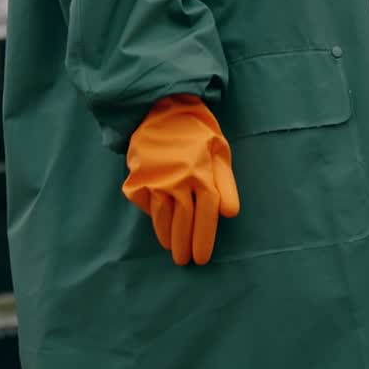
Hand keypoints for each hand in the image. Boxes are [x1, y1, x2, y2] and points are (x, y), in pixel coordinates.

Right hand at [122, 95, 240, 265]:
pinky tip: (159, 225)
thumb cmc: (198, 132)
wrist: (162, 107)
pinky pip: (145, 205)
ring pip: (162, 217)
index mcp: (203, 171)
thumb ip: (226, 183)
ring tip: (171, 249)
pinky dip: (152, 217)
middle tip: (184, 261)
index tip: (201, 257)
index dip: (205, 237)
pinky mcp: (137, 178)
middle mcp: (179, 178)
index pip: (207, 213)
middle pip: (184, 220)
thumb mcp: (219, 151)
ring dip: (167, 237)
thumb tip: (231, 214)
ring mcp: (156, 179)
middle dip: (184, 245)